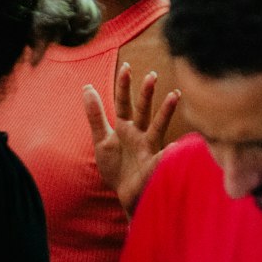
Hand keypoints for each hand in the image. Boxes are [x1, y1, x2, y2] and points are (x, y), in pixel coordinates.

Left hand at [83, 62, 180, 216]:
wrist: (125, 195)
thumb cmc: (116, 166)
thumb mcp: (102, 140)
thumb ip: (95, 115)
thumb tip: (86, 87)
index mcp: (126, 126)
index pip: (124, 102)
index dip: (124, 86)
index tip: (126, 66)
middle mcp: (139, 133)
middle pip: (143, 110)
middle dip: (146, 93)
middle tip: (151, 75)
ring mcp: (148, 148)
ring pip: (158, 126)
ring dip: (166, 112)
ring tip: (174, 95)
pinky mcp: (153, 166)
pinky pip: (161, 159)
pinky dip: (169, 154)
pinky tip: (174, 147)